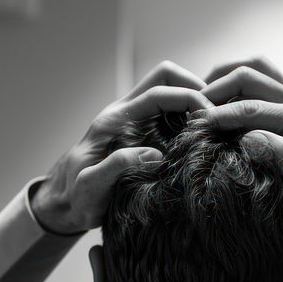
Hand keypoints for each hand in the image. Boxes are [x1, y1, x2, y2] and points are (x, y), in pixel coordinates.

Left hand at [33, 61, 209, 233]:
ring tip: (216, 125)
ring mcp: (135, 121)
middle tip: (217, 115)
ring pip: (170, 91)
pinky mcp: (143, 134)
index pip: (158, 93)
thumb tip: (154, 154)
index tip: (210, 118)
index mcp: (115, 120)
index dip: (188, 98)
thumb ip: (116, 167)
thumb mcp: (91, 187)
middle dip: (195, 88)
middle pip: (166, 78)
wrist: (65, 203)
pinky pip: (171, 113)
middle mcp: (126, 113)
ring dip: (195, 101)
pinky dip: (190, 117)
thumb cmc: (75, 197)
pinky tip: (204, 139)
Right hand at [193, 64, 282, 218]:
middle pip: (249, 76)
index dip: (219, 114)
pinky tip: (221, 99)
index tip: (194, 124)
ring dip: (225, 77)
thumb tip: (250, 139)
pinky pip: (262, 76)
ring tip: (201, 98)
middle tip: (191, 110)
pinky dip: (237, 80)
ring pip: (255, 68)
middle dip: (215, 89)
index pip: (251, 108)